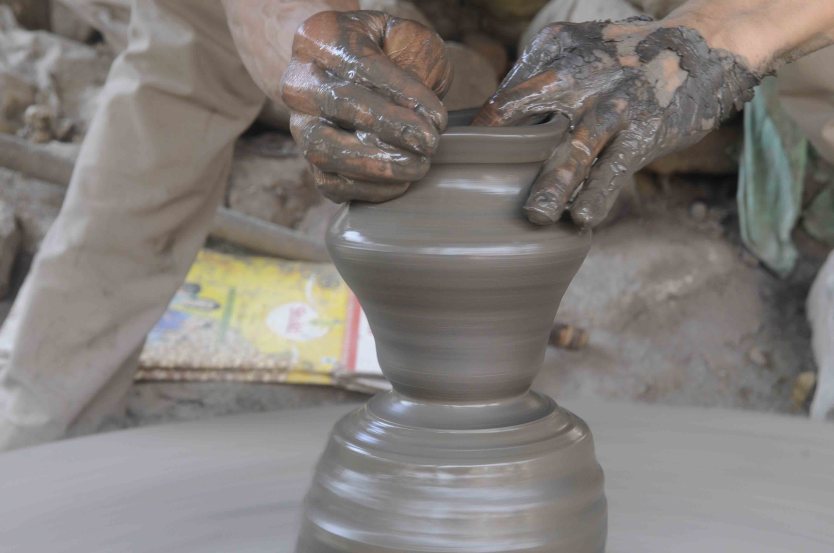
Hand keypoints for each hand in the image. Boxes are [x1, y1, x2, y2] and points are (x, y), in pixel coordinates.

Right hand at [281, 11, 451, 202]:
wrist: (350, 74)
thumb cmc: (386, 53)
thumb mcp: (406, 37)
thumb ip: (415, 59)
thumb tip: (418, 109)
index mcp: (319, 37)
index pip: (360, 64)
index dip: (402, 93)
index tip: (438, 118)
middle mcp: (299, 81)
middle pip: (338, 104)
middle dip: (390, 127)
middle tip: (430, 144)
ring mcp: (299, 124)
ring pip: (325, 150)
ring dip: (377, 164)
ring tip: (418, 167)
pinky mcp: (309, 161)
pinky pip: (330, 183)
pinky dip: (368, 189)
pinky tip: (401, 184)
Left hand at [474, 18, 759, 226]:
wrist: (702, 48)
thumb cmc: (625, 60)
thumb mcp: (579, 52)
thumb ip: (539, 79)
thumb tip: (493, 122)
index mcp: (557, 54)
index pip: (506, 96)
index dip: (483, 131)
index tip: (463, 162)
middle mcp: (582, 74)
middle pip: (529, 115)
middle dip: (500, 152)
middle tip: (475, 186)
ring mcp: (614, 103)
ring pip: (576, 147)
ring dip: (554, 185)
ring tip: (537, 217)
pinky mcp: (646, 130)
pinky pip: (617, 167)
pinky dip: (599, 193)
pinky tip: (584, 218)